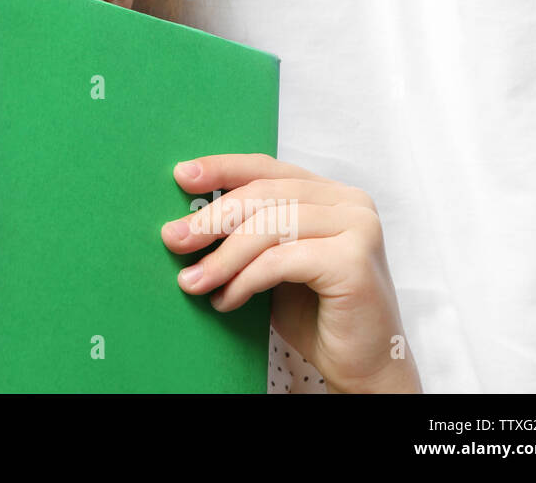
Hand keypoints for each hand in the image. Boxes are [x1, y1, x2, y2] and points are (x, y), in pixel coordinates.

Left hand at [161, 153, 420, 392]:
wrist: (363, 366)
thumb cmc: (315, 314)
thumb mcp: (273, 262)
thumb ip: (248, 233)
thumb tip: (186, 220)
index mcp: (330, 194)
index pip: (267, 169)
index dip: (221, 168)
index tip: (181, 176)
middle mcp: (350, 202)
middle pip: (264, 195)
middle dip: (211, 218)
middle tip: (173, 239)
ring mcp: (358, 228)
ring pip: (269, 227)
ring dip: (222, 257)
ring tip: (192, 282)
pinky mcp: (354, 261)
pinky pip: (280, 261)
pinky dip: (245, 280)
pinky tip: (226, 300)